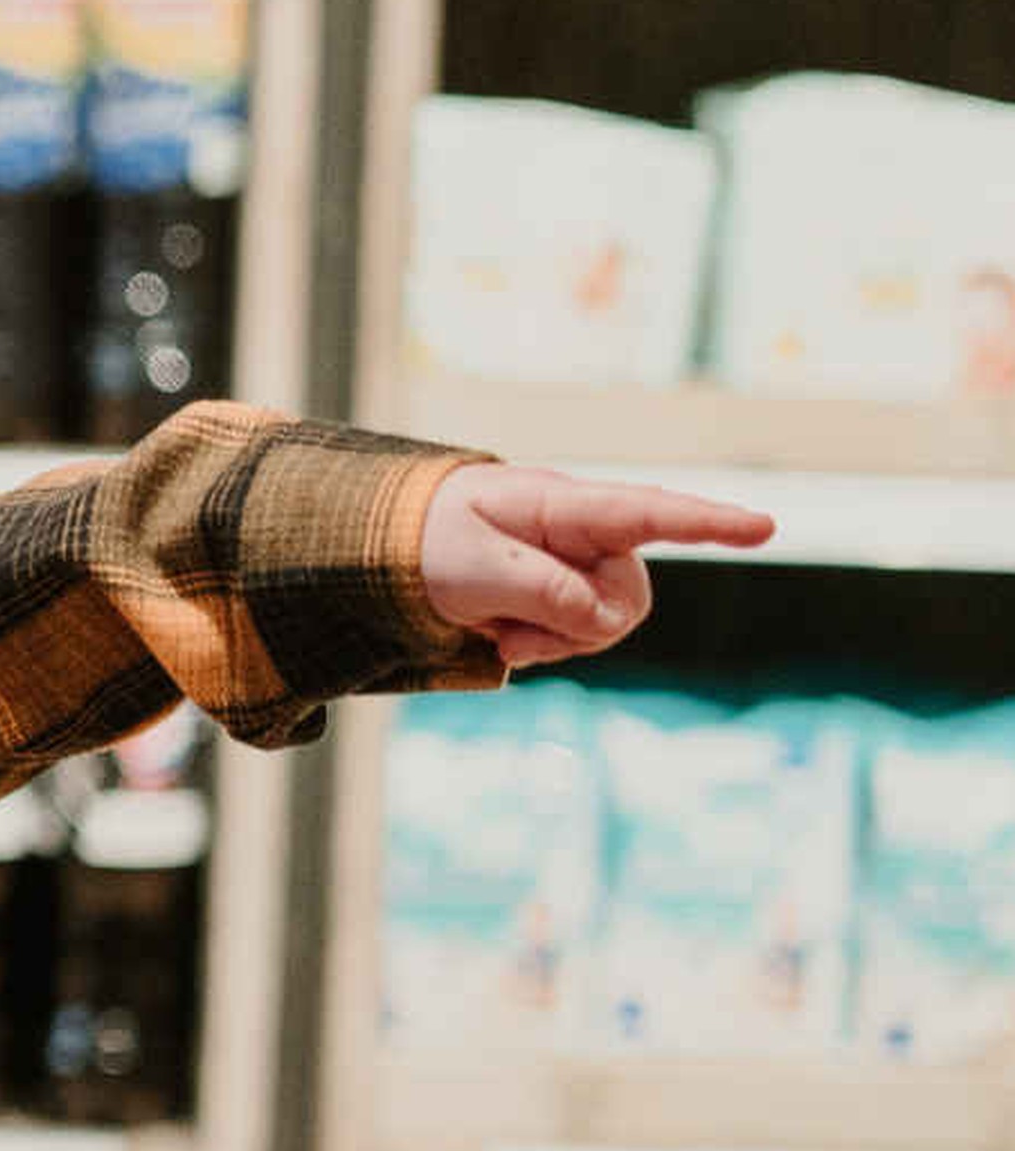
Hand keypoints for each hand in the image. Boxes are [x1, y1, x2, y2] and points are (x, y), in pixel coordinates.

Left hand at [418, 464, 776, 669]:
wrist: (384, 550)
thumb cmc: (423, 542)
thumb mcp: (473, 568)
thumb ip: (543, 590)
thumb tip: (606, 618)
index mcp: (559, 504)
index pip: (647, 512)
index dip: (707, 522)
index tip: (764, 526)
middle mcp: (580, 531)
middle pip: (629, 595)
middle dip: (579, 628)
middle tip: (509, 635)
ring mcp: (573, 563)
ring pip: (607, 623)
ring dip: (555, 641)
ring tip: (496, 631)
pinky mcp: (560, 592)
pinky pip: (579, 635)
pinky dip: (542, 645)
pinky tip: (499, 637)